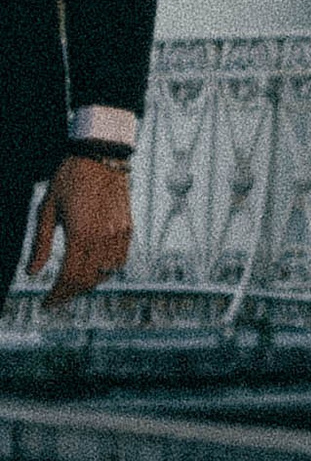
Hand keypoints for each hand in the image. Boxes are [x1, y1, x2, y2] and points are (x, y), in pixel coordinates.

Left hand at [33, 153, 131, 308]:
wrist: (101, 156)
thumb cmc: (68, 179)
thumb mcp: (47, 209)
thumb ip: (40, 244)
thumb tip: (32, 273)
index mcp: (80, 235)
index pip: (70, 278)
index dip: (57, 296)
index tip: (46, 304)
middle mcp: (103, 238)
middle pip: (87, 281)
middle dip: (70, 294)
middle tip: (56, 298)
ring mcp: (119, 234)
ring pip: (104, 273)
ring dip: (87, 284)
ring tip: (71, 284)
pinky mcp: (128, 229)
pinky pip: (119, 261)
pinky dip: (105, 271)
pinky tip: (93, 268)